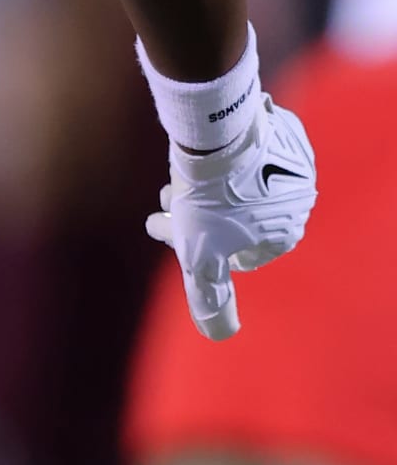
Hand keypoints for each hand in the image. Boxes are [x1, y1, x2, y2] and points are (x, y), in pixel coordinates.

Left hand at [147, 95, 315, 340]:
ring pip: (237, 185)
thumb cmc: (210, 202)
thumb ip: (211, 299)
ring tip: (169, 188)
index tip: (180, 240)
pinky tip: (191, 162)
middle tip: (164, 211)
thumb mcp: (201, 260)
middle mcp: (299, 197)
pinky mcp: (278, 130)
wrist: (217, 132)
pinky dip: (218, 163)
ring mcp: (291, 161)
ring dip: (200, 192)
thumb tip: (221, 334)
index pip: (241, 255)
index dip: (204, 251)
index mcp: (287, 231)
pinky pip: (244, 155)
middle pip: (234, 219)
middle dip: (194, 221)